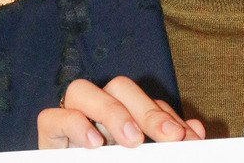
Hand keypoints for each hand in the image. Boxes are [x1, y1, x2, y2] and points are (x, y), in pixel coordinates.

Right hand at [37, 77, 204, 148]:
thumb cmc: (110, 162)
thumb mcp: (143, 158)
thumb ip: (166, 144)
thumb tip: (196, 129)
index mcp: (120, 114)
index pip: (146, 102)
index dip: (167, 117)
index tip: (187, 138)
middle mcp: (95, 110)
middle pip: (119, 87)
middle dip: (147, 111)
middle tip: (171, 139)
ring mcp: (69, 117)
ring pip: (82, 90)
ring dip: (111, 110)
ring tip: (133, 140)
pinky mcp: (47, 133)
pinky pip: (53, 116)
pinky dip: (74, 125)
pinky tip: (94, 144)